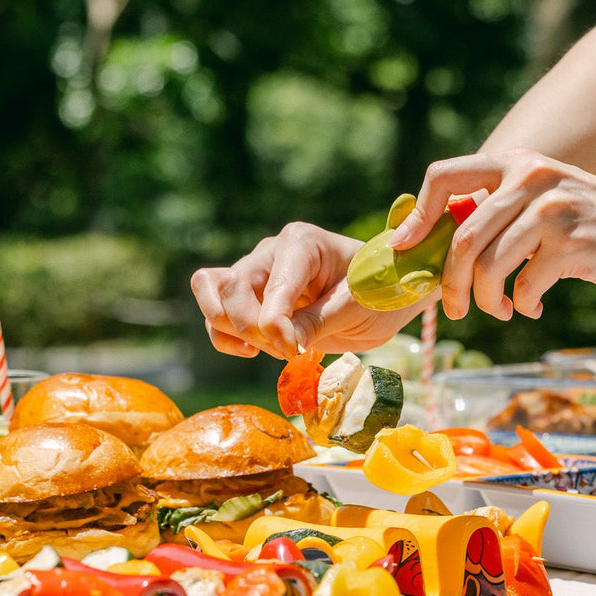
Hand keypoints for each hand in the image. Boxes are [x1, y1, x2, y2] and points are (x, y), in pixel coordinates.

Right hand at [190, 223, 415, 359]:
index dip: (275, 325)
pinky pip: (216, 316)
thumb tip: (285, 343)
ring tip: (270, 349)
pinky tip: (252, 352)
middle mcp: (271, 252)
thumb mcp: (357, 307)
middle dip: (252, 328)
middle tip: (288, 351)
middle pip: (231, 287)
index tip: (295, 351)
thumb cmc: (376, 292)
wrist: (382, 296)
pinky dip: (225, 338)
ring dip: (233, 332)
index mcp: (301, 243)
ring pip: (213, 296)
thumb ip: (319, 321)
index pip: (272, 286)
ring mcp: (256, 273)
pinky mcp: (249, 297)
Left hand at [390, 148, 595, 320]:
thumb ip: (499, 208)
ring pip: (488, 267)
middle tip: (454, 309)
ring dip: (486, 301)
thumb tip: (438, 242)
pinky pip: (522, 287)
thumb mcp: (542, 196)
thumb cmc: (593, 220)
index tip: (406, 248)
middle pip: (461, 237)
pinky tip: (535, 305)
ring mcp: (550, 210)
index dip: (417, 217)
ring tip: (499, 311)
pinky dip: (521, 306)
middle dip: (449, 283)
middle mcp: (529, 179)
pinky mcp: (571, 244)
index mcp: (515, 164)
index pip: (444, 177)